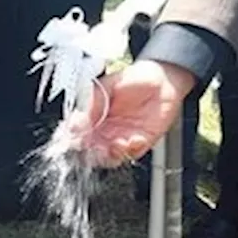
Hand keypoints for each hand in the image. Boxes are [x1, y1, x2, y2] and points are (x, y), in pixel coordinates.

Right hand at [70, 60, 195, 167]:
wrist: (164, 80)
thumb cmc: (136, 78)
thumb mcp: (108, 85)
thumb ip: (91, 103)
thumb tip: (74, 122)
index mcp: (92, 116)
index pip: (76, 134)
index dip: (72, 140)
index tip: (75, 139)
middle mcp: (104, 131)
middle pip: (88, 152)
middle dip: (90, 153)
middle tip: (95, 146)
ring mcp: (119, 139)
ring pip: (107, 159)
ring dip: (110, 155)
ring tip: (117, 143)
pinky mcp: (138, 144)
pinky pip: (130, 155)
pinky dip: (131, 150)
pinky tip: (135, 139)